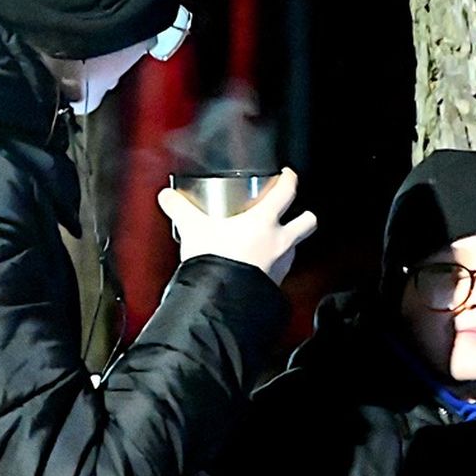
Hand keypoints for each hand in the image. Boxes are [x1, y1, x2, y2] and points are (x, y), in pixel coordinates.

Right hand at [156, 168, 315, 282]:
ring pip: (296, 247)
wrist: (220, 300)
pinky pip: (281, 270)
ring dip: (288, 242)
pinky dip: (274, 265)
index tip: (288, 175)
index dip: (289, 180)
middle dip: (305, 216)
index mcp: (264, 221)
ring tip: (271, 240)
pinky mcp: (274, 284)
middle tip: (296, 211)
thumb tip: (168, 197)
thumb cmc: (216, 262)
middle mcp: (279, 242)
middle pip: (307, 222)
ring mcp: (280, 264)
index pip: (286, 193)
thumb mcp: (194, 229)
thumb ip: (180, 209)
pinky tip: (259, 265)